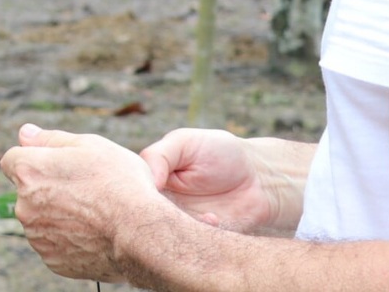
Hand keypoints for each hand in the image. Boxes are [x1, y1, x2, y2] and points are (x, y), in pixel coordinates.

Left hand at [0, 124, 180, 283]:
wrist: (139, 234)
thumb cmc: (119, 183)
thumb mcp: (89, 145)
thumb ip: (50, 139)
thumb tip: (25, 133)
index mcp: (29, 172)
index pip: (13, 160)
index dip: (36, 159)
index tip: (59, 166)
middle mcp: (24, 206)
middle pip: (28, 191)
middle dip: (48, 188)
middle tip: (86, 189)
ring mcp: (37, 236)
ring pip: (41, 219)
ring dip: (58, 214)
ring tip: (94, 213)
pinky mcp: (52, 260)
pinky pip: (55, 243)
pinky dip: (69, 238)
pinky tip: (93, 233)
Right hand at [139, 128, 295, 233]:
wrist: (259, 177)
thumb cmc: (220, 152)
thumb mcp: (184, 142)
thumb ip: (159, 155)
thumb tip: (145, 180)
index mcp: (151, 179)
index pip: (129, 190)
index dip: (134, 191)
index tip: (152, 186)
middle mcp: (160, 204)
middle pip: (142, 216)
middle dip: (154, 213)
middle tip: (172, 204)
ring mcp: (179, 223)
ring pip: (164, 233)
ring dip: (178, 225)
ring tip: (201, 211)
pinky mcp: (198, 240)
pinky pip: (189, 245)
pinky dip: (199, 233)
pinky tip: (213, 218)